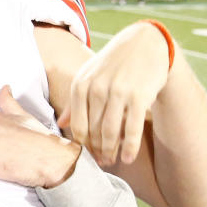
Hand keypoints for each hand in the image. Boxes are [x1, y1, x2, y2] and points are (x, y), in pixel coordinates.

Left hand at [58, 21, 170, 168]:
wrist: (145, 43)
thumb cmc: (114, 64)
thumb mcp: (89, 76)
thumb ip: (74, 102)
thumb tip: (60, 125)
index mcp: (81, 85)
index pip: (78, 125)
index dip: (83, 145)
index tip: (88, 155)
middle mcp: (97, 88)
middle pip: (94, 131)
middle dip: (97, 151)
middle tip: (102, 163)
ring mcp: (118, 92)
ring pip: (111, 132)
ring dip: (111, 151)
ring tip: (112, 161)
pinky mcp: (138, 96)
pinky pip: (132, 129)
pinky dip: (129, 147)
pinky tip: (128, 158)